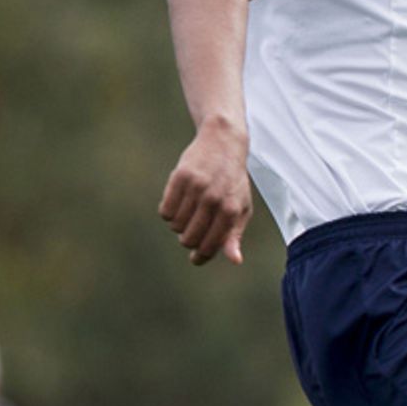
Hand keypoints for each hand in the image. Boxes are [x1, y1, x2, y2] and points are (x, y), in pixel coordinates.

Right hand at [158, 116, 250, 265]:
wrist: (223, 144)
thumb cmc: (233, 182)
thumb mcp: (241, 207)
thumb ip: (235, 235)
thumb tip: (235, 260)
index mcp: (232, 210)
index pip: (210, 245)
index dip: (201, 256)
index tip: (195, 258)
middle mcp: (214, 200)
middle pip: (189, 238)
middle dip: (188, 240)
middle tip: (192, 230)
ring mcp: (196, 188)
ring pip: (175, 225)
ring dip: (178, 225)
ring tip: (189, 213)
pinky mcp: (180, 178)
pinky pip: (165, 211)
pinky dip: (168, 213)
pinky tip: (178, 204)